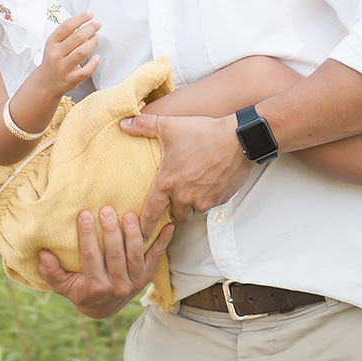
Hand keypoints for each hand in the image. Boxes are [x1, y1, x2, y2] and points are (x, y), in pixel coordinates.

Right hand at [36, 12, 100, 96]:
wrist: (46, 82)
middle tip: (98, 23)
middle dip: (90, 28)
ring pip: (81, 52)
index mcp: (52, 42)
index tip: (90, 14)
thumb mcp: (54, 44)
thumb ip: (67, 34)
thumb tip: (85, 22)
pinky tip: (97, 57)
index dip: (80, 18)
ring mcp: (63, 67)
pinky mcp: (70, 79)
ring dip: (92, 42)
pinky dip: (93, 63)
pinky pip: (85, 71)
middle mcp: (56, 54)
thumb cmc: (54, 60)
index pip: (66, 26)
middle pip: (76, 37)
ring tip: (97, 37)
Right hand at [37, 206, 173, 318]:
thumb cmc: (79, 290)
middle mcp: (117, 285)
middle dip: (111, 231)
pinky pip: (157, 257)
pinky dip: (164, 242)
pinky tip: (169, 225)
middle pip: (115, 254)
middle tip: (107, 209)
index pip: (91, 257)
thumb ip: (51, 272)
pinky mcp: (148, 275)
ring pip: (136, 255)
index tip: (85, 214)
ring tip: (129, 214)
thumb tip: (43, 253)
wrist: (103, 308)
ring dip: (134, 234)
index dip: (88, 235)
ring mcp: (135, 281)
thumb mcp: (62, 285)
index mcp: (95, 287)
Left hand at [124, 112, 252, 235]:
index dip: (145, 226)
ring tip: (196, 186)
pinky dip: (209, 197)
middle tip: (178, 197)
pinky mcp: (220, 200)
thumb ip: (143, 126)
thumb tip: (124, 123)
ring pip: (194, 210)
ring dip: (193, 203)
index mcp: (167, 182)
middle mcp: (184, 196)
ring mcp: (203, 200)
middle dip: (176, 209)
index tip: (141, 237)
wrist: (237, 139)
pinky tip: (211, 181)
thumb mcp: (169, 126)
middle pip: (176, 215)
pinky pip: (211, 205)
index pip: (151, 212)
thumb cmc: (202, 133)